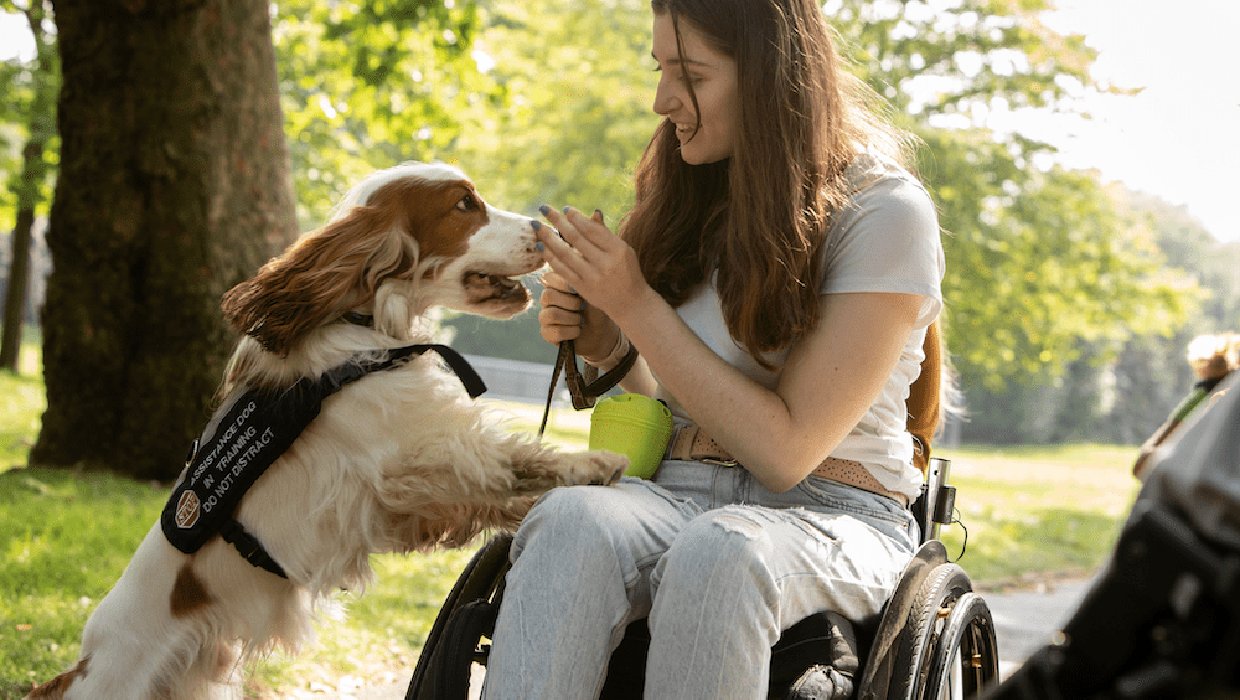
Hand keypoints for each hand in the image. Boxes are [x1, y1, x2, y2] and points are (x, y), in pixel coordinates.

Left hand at [535, 205, 650, 325]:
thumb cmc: (626, 271)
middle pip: (576, 238)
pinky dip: (549, 256)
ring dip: (548, 237)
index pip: (592, 229)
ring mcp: (592, 277)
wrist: (630, 302)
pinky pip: (561, 269)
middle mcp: (604, 263)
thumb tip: (593, 212)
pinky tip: (540, 245)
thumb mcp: (622, 250)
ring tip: (536, 225)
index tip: (565, 209)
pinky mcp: (582, 288)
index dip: (576, 217)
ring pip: (565, 253)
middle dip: (557, 221)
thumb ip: (605, 233)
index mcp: (617, 250)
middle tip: (544, 208)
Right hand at [537, 269, 618, 358]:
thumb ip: (583, 283)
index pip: (549, 277)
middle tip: (582, 307)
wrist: (601, 334)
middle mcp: (547, 299)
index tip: (578, 291)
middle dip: (571, 303)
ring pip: (551, 314)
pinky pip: (555, 331)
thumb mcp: (595, 295)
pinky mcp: (546, 333)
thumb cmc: (597, 311)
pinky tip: (577, 330)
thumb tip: (576, 275)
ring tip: (581, 321)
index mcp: (556, 285)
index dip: (564, 284)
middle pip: (548, 296)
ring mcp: (544, 316)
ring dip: (572, 318)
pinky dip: (571, 331)